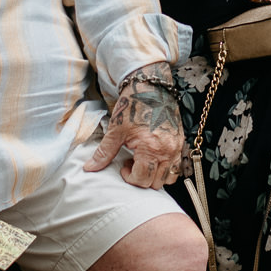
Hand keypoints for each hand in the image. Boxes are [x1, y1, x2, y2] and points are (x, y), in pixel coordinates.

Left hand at [88, 64, 185, 189]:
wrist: (150, 87)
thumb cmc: (133, 106)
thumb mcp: (116, 131)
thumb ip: (104, 153)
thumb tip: (89, 168)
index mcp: (151, 149)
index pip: (141, 179)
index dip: (129, 177)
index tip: (123, 166)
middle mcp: (167, 151)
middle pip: (155, 183)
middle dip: (141, 178)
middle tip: (132, 163)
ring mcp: (176, 147)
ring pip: (168, 178)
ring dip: (155, 175)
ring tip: (144, 160)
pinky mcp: (180, 143)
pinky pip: (177, 167)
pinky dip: (166, 168)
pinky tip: (154, 156)